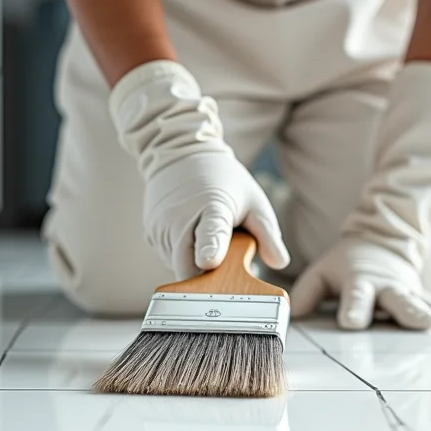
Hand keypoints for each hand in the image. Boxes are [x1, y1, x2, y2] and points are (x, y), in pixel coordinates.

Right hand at [108, 60, 289, 278]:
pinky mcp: (150, 234)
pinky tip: (192, 239)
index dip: (210, 248)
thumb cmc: (223, 181)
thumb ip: (267, 234)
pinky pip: (168, 259)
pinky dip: (183, 258)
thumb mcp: (254, 201)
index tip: (208, 261)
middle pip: (189, 267)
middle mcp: (180, 217)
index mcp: (212, 207)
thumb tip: (280, 263)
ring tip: (208, 241)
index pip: (210, 232)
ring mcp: (161, 227)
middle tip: (225, 262)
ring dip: (194, 266)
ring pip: (178, 267)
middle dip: (207, 277)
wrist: (179, 153)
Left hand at [290, 237, 430, 330]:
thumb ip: (307, 294)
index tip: (352, 323)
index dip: (354, 309)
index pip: (355, 297)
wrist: (380, 243)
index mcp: (360, 282)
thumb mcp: (322, 273)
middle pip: (398, 300)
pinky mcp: (422, 296)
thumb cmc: (346, 265)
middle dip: (409, 311)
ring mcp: (407, 291)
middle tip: (421, 323)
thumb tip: (292, 316)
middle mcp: (386, 287)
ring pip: (422, 303)